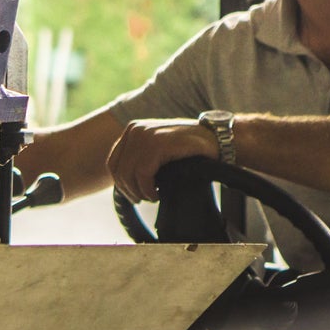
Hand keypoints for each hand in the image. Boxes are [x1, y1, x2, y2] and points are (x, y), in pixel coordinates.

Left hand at [106, 118, 220, 203]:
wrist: (216, 139)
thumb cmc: (189, 148)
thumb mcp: (159, 149)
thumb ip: (141, 157)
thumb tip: (124, 183)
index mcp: (133, 130)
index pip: (113, 162)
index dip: (121, 183)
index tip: (133, 195)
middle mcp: (135, 129)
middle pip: (118, 170)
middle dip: (129, 190)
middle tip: (143, 199)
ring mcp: (145, 134)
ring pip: (128, 173)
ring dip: (139, 191)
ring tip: (152, 196)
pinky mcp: (158, 143)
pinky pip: (142, 173)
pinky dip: (147, 188)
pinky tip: (157, 193)